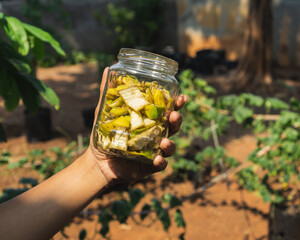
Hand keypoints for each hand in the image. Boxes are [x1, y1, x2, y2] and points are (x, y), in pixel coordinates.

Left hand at [84, 68, 186, 183]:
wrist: (98, 161)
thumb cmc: (106, 134)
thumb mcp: (104, 112)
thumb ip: (107, 93)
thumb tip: (106, 68)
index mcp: (150, 120)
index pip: (167, 109)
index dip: (177, 103)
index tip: (182, 97)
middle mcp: (156, 133)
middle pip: (173, 126)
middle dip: (177, 119)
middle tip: (175, 115)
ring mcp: (155, 150)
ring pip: (170, 145)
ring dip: (170, 143)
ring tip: (165, 141)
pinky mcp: (150, 165)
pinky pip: (161, 164)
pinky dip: (161, 162)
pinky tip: (157, 159)